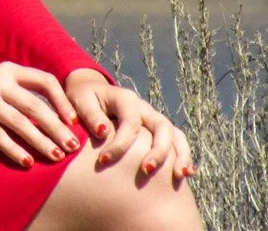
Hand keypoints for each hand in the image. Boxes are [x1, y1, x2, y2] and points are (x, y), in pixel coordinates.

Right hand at [0, 55, 84, 167]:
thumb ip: (18, 89)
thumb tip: (52, 116)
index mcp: (7, 69)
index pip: (45, 80)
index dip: (62, 101)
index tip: (73, 120)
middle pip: (36, 106)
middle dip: (58, 128)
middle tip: (74, 146)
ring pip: (20, 123)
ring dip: (41, 142)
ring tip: (57, 156)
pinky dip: (14, 150)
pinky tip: (26, 162)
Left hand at [63, 68, 197, 181]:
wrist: (90, 90)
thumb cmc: (83, 97)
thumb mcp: (80, 100)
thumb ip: (91, 115)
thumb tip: (103, 132)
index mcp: (125, 99)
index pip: (130, 122)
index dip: (119, 144)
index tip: (104, 160)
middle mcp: (143, 107)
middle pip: (161, 126)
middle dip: (158, 150)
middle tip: (146, 170)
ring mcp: (152, 117)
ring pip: (174, 134)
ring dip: (180, 155)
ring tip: (179, 176)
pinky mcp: (155, 128)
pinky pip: (176, 140)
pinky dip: (183, 155)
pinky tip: (186, 173)